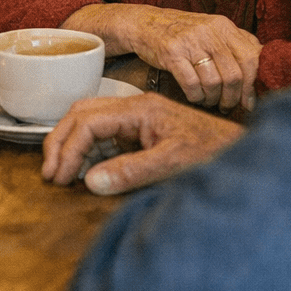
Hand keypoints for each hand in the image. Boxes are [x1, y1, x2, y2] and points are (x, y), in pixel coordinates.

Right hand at [41, 93, 243, 194]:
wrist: (242, 153)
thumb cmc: (213, 153)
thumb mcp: (173, 163)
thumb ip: (132, 171)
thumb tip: (89, 182)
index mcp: (140, 108)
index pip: (89, 121)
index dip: (69, 148)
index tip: (58, 177)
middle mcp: (134, 108)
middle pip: (81, 114)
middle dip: (60, 141)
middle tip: (48, 173)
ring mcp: (136, 119)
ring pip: (88, 123)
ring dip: (70, 146)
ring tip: (59, 174)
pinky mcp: (140, 133)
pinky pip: (103, 137)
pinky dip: (86, 152)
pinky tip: (82, 172)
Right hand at [63, 4, 261, 112]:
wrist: (144, 24)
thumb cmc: (183, 34)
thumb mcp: (212, 31)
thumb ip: (236, 45)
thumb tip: (263, 71)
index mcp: (224, 26)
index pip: (253, 58)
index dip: (254, 85)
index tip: (249, 101)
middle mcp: (210, 31)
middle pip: (235, 75)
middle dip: (233, 98)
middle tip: (227, 106)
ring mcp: (190, 42)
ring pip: (214, 83)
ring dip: (213, 99)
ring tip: (209, 101)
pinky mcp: (171, 53)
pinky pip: (192, 85)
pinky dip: (196, 97)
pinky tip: (195, 97)